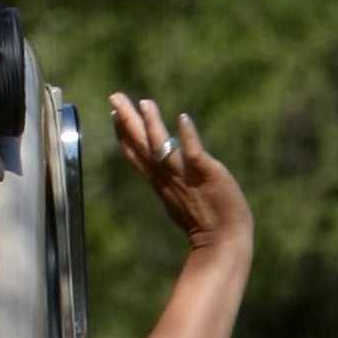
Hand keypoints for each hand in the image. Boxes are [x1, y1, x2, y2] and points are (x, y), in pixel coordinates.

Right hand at [108, 93, 252, 259]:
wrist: (223, 241)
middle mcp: (166, 177)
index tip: (115, 114)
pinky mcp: (205, 173)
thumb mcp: (180, 201)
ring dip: (152, 124)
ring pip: (161, 146)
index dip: (124, 134)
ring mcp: (184, 175)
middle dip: (128, 120)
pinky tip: (182, 118)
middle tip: (115, 96)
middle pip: (141, 145)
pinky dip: (187, 136)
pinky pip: (193, 152)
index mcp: (160, 182)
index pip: (136, 154)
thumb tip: (163, 172)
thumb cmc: (206, 224)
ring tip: (144, 102)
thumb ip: (171, 183)